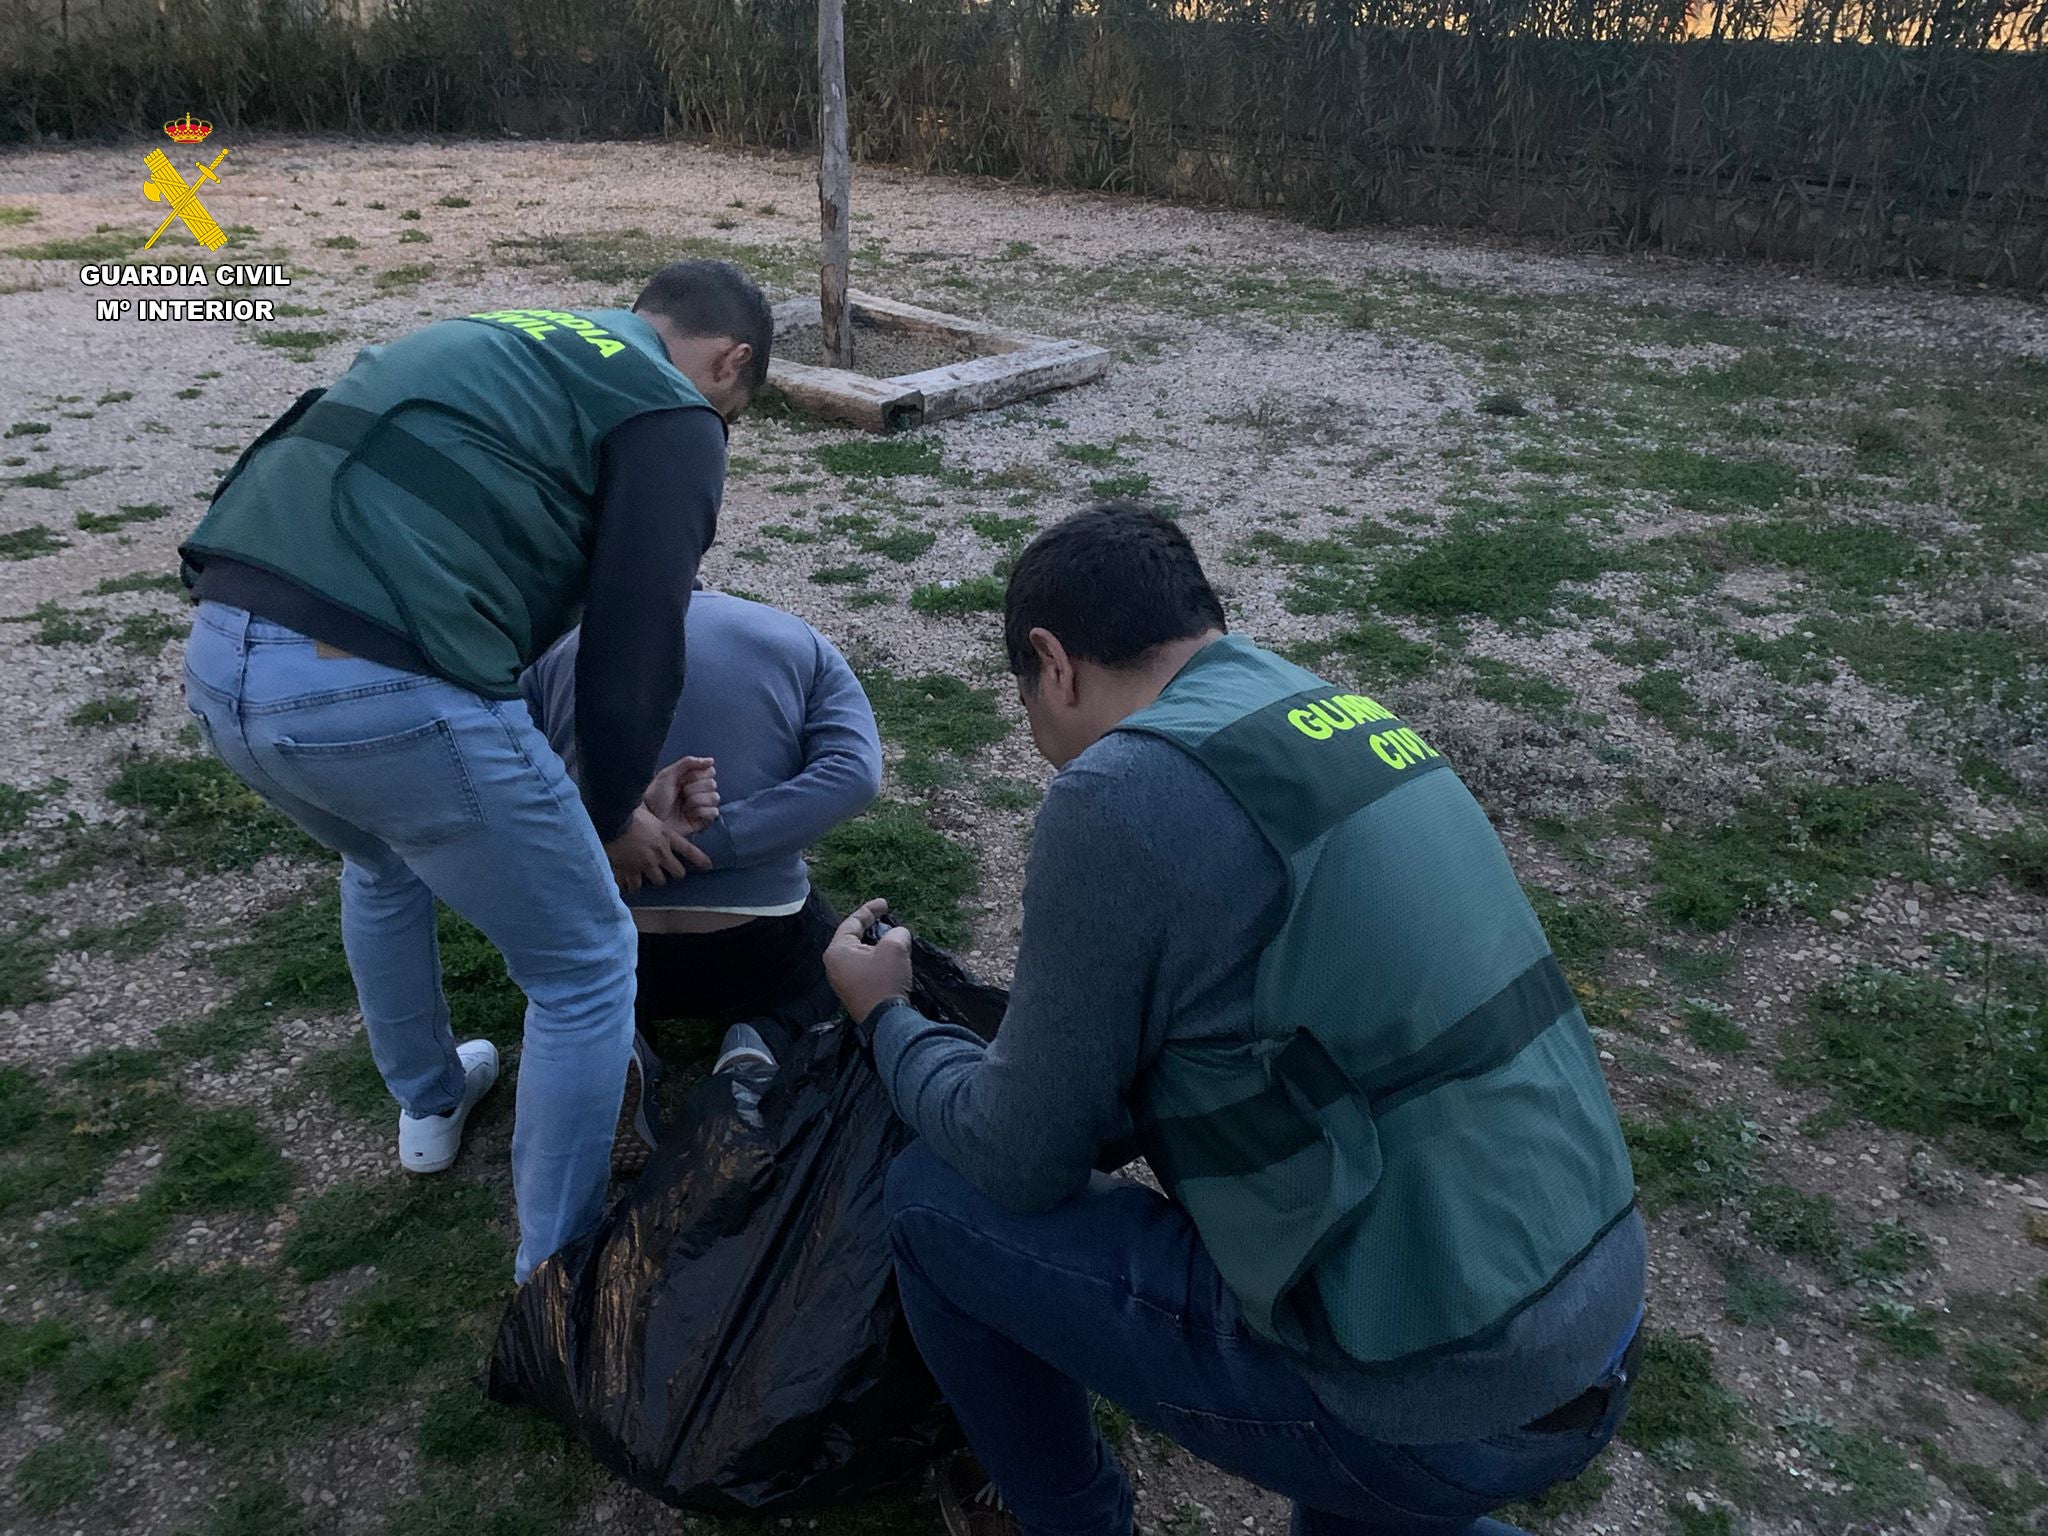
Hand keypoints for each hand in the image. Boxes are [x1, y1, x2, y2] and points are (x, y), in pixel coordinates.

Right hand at [604, 805, 707, 895]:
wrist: (611, 821)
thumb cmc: (628, 812)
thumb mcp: (649, 812)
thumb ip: (655, 819)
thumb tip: (654, 806)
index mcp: (667, 836)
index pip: (690, 851)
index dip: (700, 860)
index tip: (708, 866)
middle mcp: (661, 853)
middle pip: (678, 873)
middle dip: (676, 872)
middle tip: (670, 869)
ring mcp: (647, 864)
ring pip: (660, 881)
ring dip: (657, 878)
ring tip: (650, 874)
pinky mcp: (631, 871)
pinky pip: (636, 885)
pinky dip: (634, 885)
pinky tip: (632, 884)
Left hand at [645, 755, 718, 834]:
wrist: (651, 819)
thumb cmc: (655, 797)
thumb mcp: (667, 774)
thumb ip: (688, 763)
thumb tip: (710, 760)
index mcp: (692, 779)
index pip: (710, 771)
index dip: (697, 775)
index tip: (682, 780)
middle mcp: (700, 791)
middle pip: (712, 784)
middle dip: (693, 789)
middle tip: (681, 794)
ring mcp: (703, 806)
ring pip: (714, 797)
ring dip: (696, 800)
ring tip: (683, 806)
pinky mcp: (704, 820)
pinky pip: (713, 812)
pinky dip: (700, 812)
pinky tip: (688, 814)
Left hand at [825, 897, 912, 1027]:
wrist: (886, 1022)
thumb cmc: (885, 981)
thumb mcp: (895, 948)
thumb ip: (896, 933)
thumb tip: (898, 935)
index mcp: (837, 951)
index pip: (852, 923)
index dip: (870, 910)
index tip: (885, 903)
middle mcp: (834, 965)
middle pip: (852, 937)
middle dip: (870, 926)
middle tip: (886, 917)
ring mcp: (841, 980)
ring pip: (858, 953)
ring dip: (875, 943)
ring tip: (890, 935)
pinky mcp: (852, 992)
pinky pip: (862, 967)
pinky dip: (874, 957)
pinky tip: (888, 956)